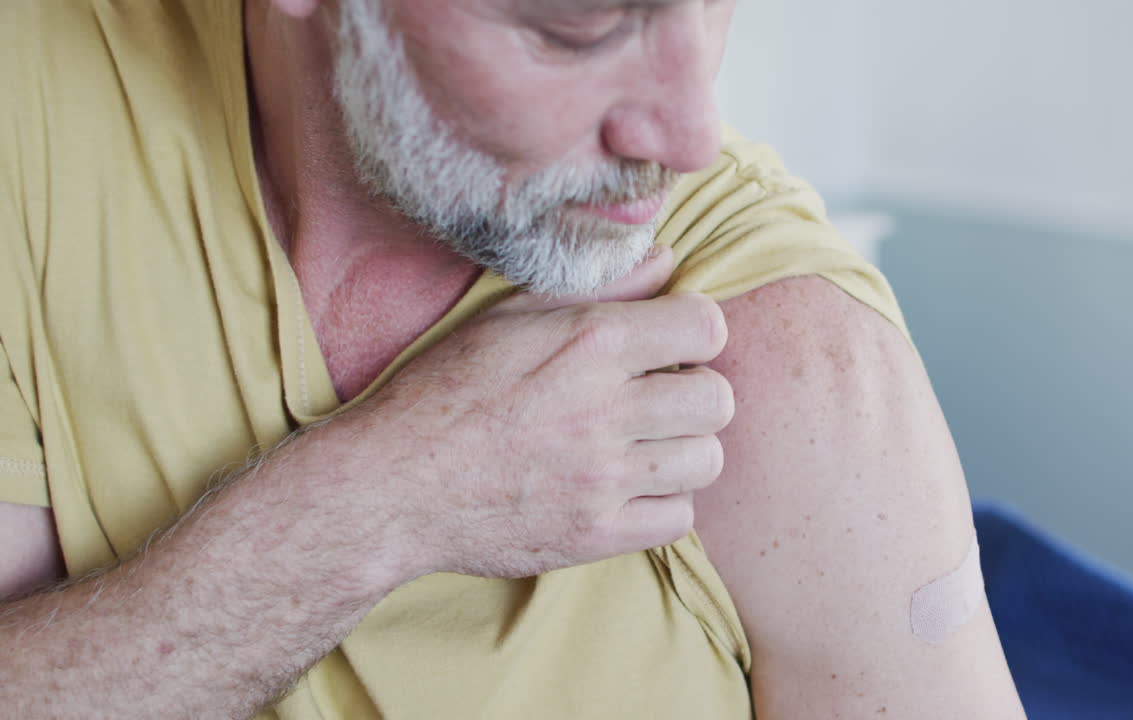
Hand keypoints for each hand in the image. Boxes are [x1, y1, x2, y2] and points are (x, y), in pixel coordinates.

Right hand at [323, 247, 733, 584]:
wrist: (393, 485)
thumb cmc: (444, 391)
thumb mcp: (510, 317)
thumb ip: (598, 288)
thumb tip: (666, 260)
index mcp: (590, 343)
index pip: (707, 326)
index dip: (692, 333)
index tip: (667, 347)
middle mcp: (606, 408)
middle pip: (717, 397)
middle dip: (694, 392)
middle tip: (656, 399)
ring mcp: (604, 476)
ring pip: (707, 458)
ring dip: (682, 448)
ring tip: (643, 444)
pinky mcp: (597, 533)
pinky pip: (680, 516)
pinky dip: (664, 501)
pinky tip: (628, 486)